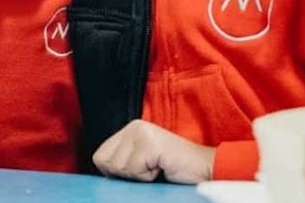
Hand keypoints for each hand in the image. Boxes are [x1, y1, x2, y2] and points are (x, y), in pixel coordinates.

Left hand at [93, 120, 215, 183]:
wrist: (204, 170)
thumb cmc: (174, 170)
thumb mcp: (142, 162)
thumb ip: (122, 162)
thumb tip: (102, 173)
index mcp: (129, 129)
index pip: (99, 157)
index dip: (114, 172)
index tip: (138, 171)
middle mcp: (133, 126)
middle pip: (105, 162)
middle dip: (126, 174)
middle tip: (149, 169)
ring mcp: (141, 132)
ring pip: (119, 168)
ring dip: (138, 176)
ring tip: (157, 167)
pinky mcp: (150, 143)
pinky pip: (134, 170)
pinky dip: (148, 177)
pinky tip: (162, 168)